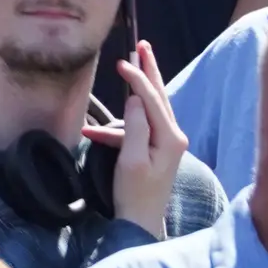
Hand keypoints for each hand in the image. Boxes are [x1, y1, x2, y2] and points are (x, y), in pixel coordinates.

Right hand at [103, 42, 189, 235]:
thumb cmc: (135, 194)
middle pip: (160, 96)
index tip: (122, 62)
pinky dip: (120, 126)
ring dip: (137, 91)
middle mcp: (174, 136)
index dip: (138, 78)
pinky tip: (94, 131)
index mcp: (170, 137)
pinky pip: (139, 127)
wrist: (141, 223)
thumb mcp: (131, 160)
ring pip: (151, 108)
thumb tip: (136, 100)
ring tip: (128, 68)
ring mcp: (167, 142)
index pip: (153, 99)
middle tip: (143, 45)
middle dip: (150, 70)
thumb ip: (135, 128)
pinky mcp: (157, 149)